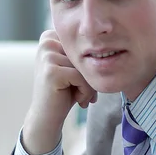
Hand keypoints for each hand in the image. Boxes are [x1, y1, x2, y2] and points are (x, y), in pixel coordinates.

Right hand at [23, 30, 96, 154]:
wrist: (47, 117)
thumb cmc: (64, 92)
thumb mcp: (73, 67)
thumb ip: (83, 52)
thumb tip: (109, 42)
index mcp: (49, 37)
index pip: (84, 45)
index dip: (87, 64)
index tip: (79, 80)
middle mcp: (46, 42)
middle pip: (84, 54)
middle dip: (89, 75)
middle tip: (83, 92)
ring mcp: (47, 56)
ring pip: (85, 66)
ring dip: (88, 86)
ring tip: (80, 96)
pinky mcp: (51, 71)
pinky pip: (82, 77)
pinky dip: (85, 92)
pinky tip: (78, 100)